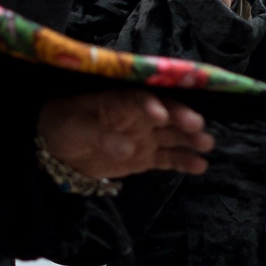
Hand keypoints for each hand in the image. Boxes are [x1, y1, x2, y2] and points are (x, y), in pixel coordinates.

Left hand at [39, 90, 212, 178]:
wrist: (59, 151)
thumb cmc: (64, 126)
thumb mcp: (76, 127)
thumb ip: (100, 136)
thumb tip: (127, 149)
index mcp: (119, 100)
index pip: (138, 99)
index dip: (150, 104)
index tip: (160, 115)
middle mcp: (138, 115)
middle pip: (164, 113)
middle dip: (181, 118)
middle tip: (196, 125)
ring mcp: (145, 136)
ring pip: (172, 134)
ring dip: (190, 137)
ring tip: (206, 144)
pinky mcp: (146, 156)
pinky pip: (168, 158)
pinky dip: (184, 161)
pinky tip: (200, 165)